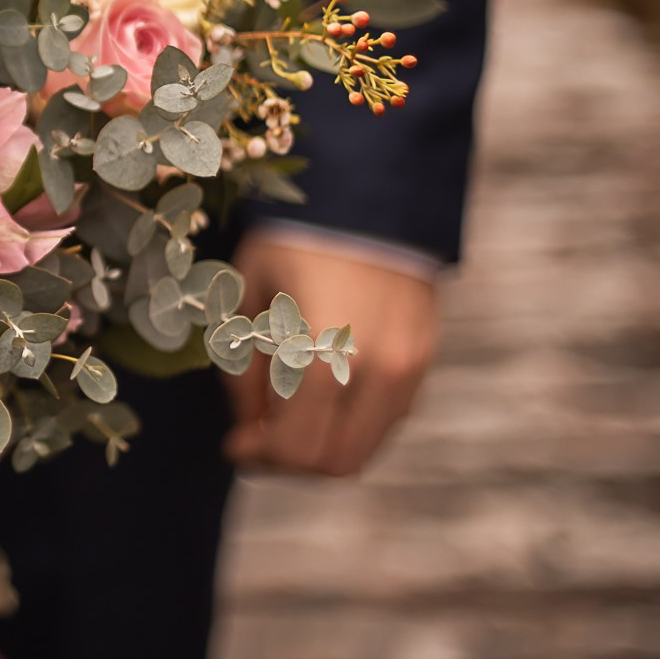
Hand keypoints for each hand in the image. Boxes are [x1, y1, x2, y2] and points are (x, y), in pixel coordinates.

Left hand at [224, 227, 438, 476]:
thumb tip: (250, 427)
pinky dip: (353, 422)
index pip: (295, 448)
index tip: (235, 446)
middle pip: (334, 462)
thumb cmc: (291, 242)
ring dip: (324, 446)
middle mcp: (371, 372)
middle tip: (259, 440)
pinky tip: (324, 395)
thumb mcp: (247, 297)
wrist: (367, 197)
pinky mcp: (424, 359)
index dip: (259, 457)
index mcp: (318, 355)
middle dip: (290, 461)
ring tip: (288, 418)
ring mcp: (406, 368)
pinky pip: (388, 416)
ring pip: (366, 446)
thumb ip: (244, 369)